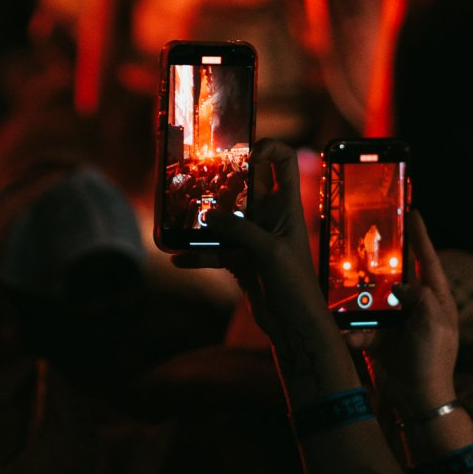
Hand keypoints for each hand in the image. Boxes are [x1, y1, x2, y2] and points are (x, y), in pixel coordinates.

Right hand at [172, 140, 321, 337]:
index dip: (269, 148)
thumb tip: (209, 217)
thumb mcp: (269, 251)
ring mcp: (253, 239)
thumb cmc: (295, 285)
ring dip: (203, 219)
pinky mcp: (241, 260)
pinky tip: (178, 257)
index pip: (283, 163)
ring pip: (224, 219)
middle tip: (196, 176)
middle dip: (221, 180)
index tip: (245, 150)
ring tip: (180, 216)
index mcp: (286, 207)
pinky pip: (214, 251)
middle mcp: (269, 218)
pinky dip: (197, 254)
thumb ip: (240, 230)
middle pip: (245, 186)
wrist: (294, 325)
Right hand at [351, 212, 459, 412]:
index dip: (420, 235)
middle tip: (365, 241)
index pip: (428, 259)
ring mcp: (396, 323)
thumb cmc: (433, 360)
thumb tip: (398, 288)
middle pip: (395, 275)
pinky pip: (360, 327)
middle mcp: (416, 307)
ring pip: (372, 300)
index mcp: (436, 299)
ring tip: (342, 286)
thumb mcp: (434, 322)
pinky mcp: (379, 339)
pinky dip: (351, 330)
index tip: (412, 212)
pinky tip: (344, 332)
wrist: (418, 400)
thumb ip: (419, 296)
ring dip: (357, 298)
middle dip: (379, 263)